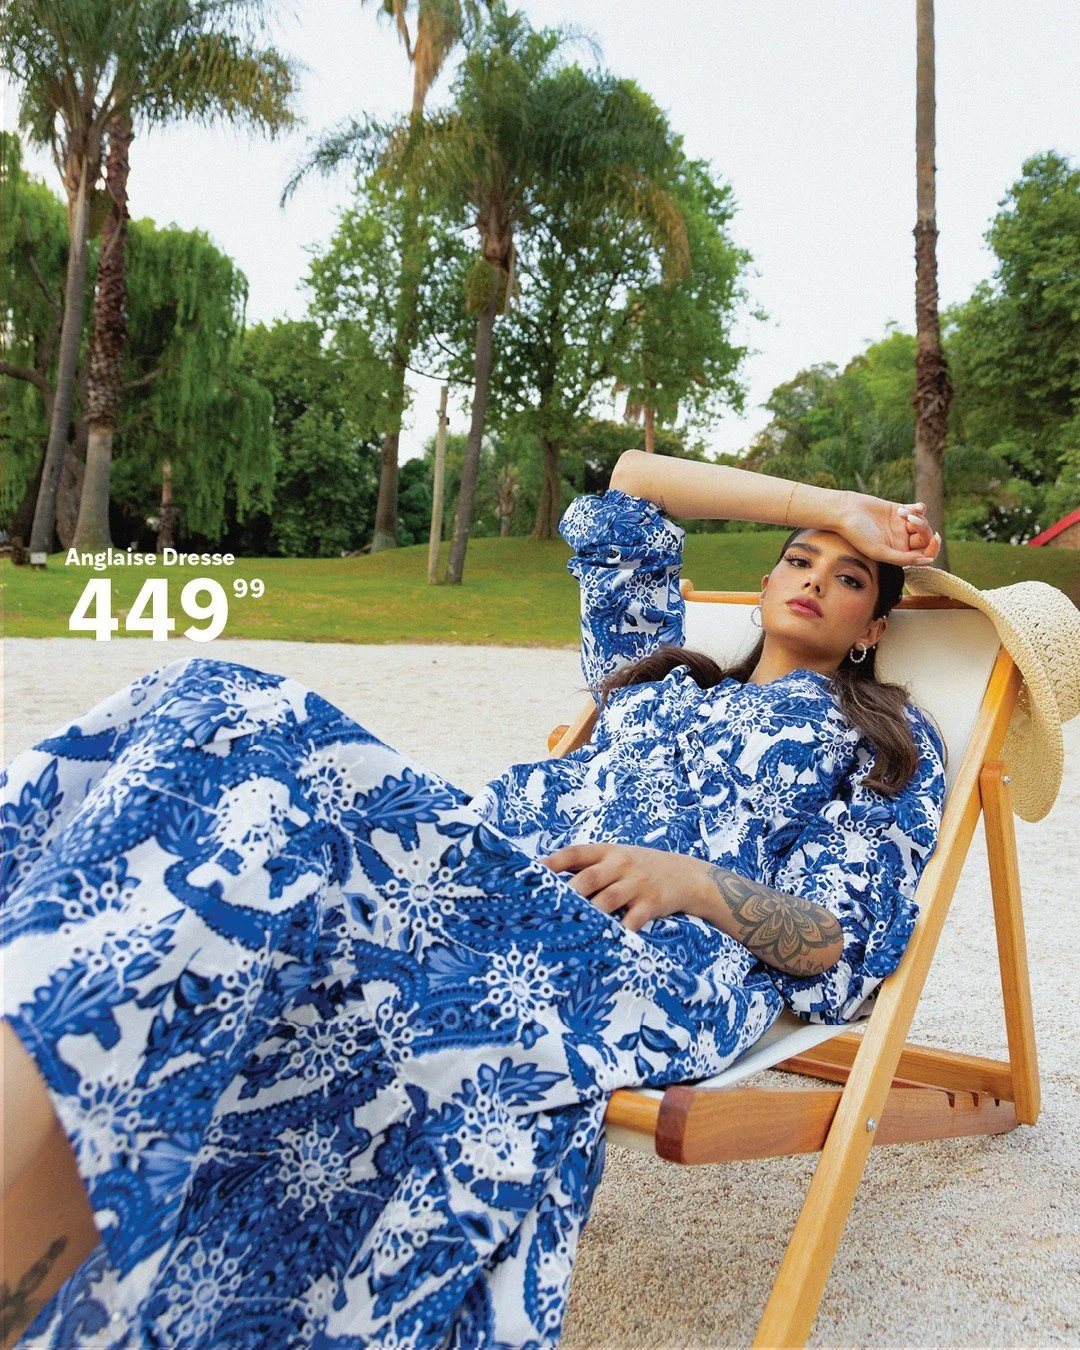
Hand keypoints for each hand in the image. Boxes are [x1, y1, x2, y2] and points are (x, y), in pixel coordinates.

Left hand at [538, 842, 708, 932]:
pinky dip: (619, 932)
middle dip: (568, 892)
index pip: (575, 853)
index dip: (553, 862)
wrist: (686, 875)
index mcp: (608, 852)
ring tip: (568, 928)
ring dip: (588, 914)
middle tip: (545, 907)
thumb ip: (591, 866)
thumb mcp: (619, 858)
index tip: (532, 874)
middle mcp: (621, 865)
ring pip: (607, 900)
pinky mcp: (651, 904)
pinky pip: (632, 921)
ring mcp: (637, 885)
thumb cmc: (642, 868)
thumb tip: (551, 880)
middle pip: (589, 878)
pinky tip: (605, 942)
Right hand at [836, 491, 941, 566]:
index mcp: (898, 554)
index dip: (933, 548)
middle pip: (925, 538)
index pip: (924, 555)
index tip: (935, 538)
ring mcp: (901, 525)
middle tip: (911, 522)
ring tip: (902, 513)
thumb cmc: (857, 534)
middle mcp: (901, 541)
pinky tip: (912, 507)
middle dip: (923, 529)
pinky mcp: (899, 510)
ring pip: (922, 523)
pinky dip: (919, 508)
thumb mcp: (879, 551)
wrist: (845, 511)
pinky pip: (918, 510)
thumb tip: (928, 561)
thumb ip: (903, 559)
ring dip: (917, 517)